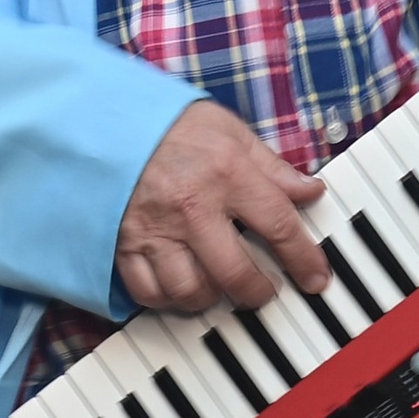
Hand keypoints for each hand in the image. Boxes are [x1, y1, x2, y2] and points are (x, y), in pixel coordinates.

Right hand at [118, 98, 327, 312]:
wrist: (102, 118)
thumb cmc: (169, 124)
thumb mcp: (230, 130)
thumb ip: (271, 167)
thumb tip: (309, 190)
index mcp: (225, 172)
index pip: (278, 225)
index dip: (304, 258)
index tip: (316, 277)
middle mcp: (191, 206)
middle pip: (236, 274)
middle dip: (258, 292)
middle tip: (264, 291)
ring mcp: (155, 229)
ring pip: (190, 291)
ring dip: (212, 298)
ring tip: (219, 288)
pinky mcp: (123, 244)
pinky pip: (148, 292)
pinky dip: (168, 299)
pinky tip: (179, 287)